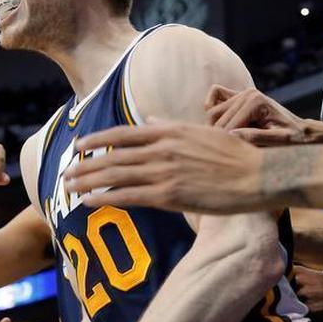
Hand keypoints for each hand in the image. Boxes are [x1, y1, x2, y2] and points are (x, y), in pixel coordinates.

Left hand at [63, 122, 267, 213]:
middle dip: (85, 165)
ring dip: (88, 182)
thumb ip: (171, 127)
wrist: (258, 175)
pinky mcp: (170, 195)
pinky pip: (129, 196)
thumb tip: (150, 119)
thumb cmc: (235, 155)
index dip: (97, 140)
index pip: (123, 134)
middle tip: (64, 172)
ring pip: (115, 176)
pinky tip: (89, 202)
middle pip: (113, 156)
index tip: (78, 145)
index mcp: (170, 131)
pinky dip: (104, 198)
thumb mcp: (201, 130)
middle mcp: (162, 148)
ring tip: (68, 187)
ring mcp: (164, 172)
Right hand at [205, 85, 306, 145]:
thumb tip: (232, 136)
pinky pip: (216, 96)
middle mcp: (248, 93)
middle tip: (221, 153)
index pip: (228, 124)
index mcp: (256, 101)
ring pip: (213, 111)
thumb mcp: (280, 140)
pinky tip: (218, 126)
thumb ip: (257, 137)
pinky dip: (211, 108)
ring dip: (213, 128)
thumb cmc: (294, 137)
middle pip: (216, 116)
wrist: (301, 130)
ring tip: (222, 144)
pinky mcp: (239, 95)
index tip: (225, 156)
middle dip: (217, 136)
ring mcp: (243, 92)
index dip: (225, 142)